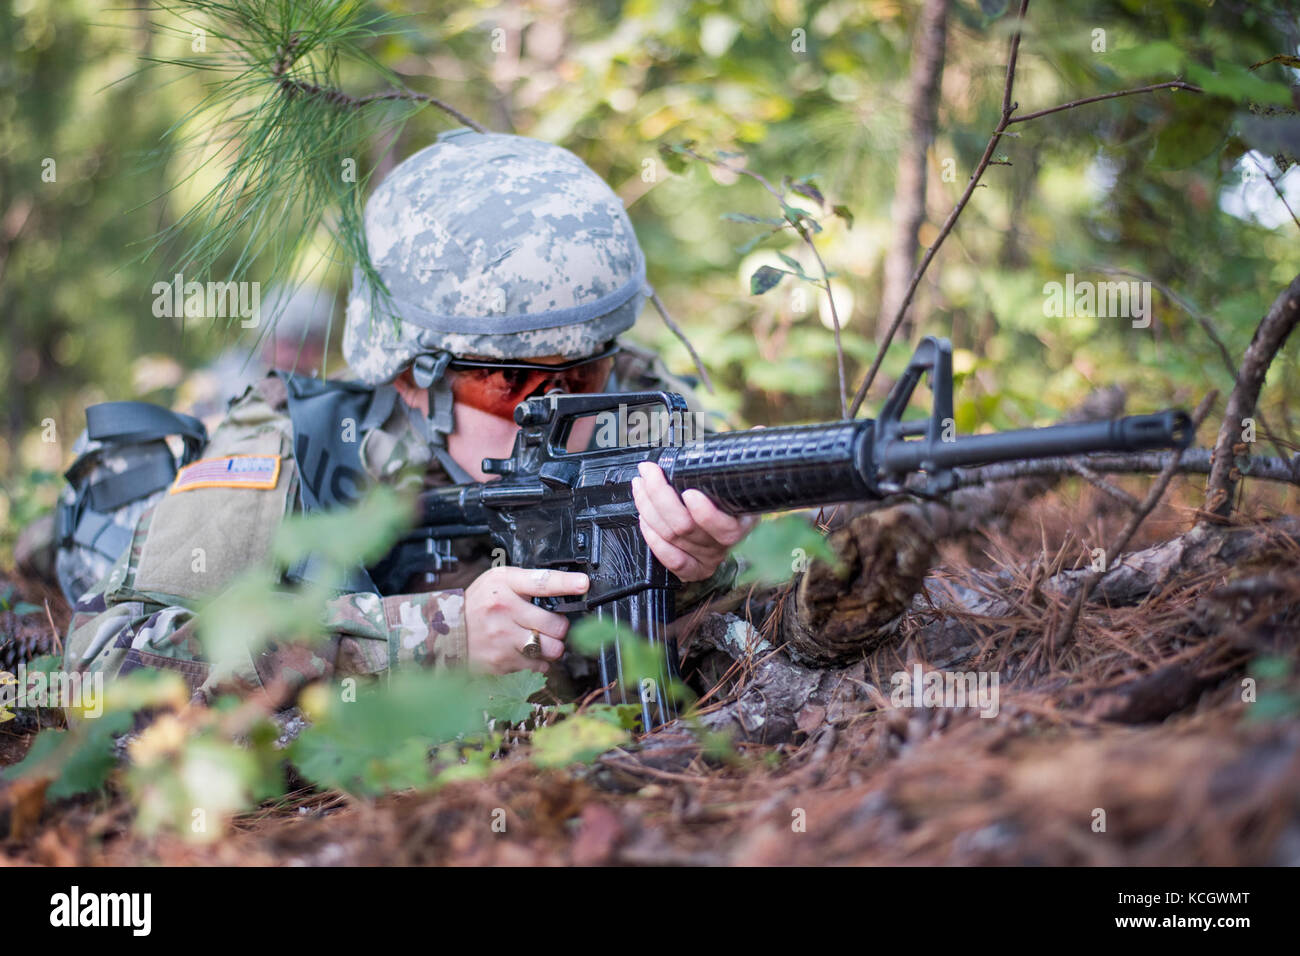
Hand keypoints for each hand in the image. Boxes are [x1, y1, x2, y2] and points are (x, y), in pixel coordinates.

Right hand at [464, 567, 588, 673]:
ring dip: (552, 646)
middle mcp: (504, 611)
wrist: (447, 631)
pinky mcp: (502, 662)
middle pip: (556, 625)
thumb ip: (529, 581)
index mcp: (505, 585)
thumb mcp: (499, 580)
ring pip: (552, 649)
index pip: (542, 583)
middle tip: (550, 624)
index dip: (566, 583)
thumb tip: (567, 584)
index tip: (583, 584)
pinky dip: (538, 661)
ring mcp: (503, 639)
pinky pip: (538, 666)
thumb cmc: (479, 603)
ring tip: (540, 639)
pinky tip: (526, 651)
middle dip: (560, 627)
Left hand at [631, 461, 756, 582]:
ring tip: (640, 484)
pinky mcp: (692, 569)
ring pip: (670, 537)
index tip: (689, 492)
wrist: (733, 526)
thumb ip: (732, 464)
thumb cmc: (731, 496)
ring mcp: (706, 559)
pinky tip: (643, 517)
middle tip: (649, 471)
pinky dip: (652, 537)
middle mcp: (723, 545)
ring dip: (648, 507)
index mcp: (741, 523)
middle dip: (660, 495)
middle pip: (685, 527)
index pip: (724, 528)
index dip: (705, 514)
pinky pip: (669, 559)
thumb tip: (746, 431)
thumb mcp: (737, 480)